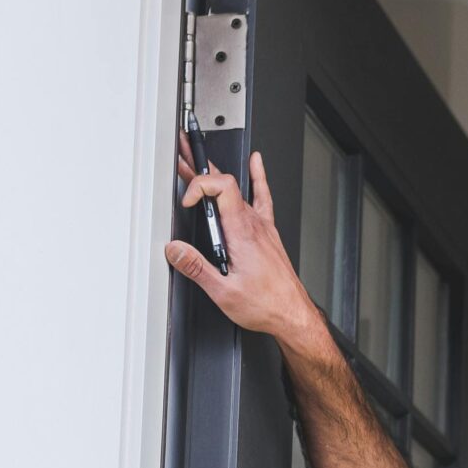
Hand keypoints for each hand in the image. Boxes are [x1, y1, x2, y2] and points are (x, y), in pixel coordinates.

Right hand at [165, 143, 326, 346]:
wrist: (292, 314)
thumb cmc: (267, 305)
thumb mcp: (223, 292)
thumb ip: (196, 267)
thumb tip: (174, 249)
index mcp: (241, 233)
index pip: (220, 187)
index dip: (199, 185)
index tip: (187, 202)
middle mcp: (253, 224)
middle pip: (225, 183)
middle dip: (198, 169)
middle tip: (181, 154)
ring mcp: (262, 227)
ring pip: (237, 190)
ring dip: (215, 175)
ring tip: (196, 160)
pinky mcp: (267, 233)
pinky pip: (262, 197)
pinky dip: (258, 177)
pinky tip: (256, 163)